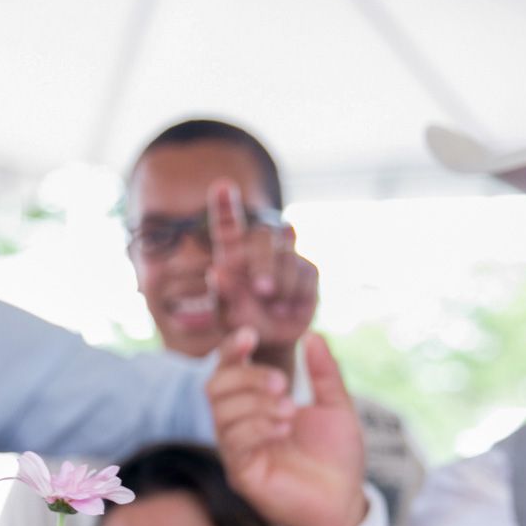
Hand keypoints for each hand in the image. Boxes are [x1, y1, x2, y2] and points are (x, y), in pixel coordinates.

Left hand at [207, 179, 316, 359]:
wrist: (273, 339)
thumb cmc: (242, 323)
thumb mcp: (227, 315)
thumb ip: (222, 295)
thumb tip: (218, 272)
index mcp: (231, 252)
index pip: (228, 225)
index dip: (226, 205)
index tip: (222, 186)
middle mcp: (258, 247)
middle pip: (264, 236)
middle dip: (265, 263)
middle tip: (263, 291)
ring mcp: (285, 255)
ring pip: (286, 258)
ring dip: (280, 287)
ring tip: (271, 308)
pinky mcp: (308, 268)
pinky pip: (305, 276)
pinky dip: (295, 296)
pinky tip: (287, 307)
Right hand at [209, 327, 367, 525]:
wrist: (344, 501)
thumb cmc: (337, 457)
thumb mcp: (336, 406)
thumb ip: (324, 372)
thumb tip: (313, 335)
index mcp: (257, 404)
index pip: (229, 370)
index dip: (232, 350)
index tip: (250, 335)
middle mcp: (239, 425)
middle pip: (216, 386)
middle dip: (248, 378)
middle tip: (283, 383)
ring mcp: (237, 451)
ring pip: (222, 413)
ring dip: (256, 404)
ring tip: (290, 411)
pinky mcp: (241, 474)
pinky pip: (233, 442)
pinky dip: (258, 427)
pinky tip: (284, 429)